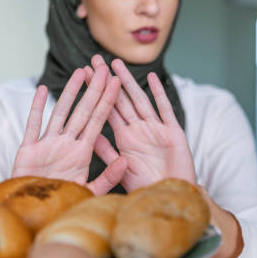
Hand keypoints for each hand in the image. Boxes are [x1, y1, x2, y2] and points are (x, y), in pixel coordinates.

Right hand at [12, 64, 126, 194]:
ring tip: (80, 72)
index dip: (108, 101)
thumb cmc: (62, 204)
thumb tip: (126, 160)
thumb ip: (109, 177)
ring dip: (70, 92)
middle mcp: (67, 144)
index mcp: (83, 152)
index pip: (99, 121)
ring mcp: (48, 144)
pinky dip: (37, 108)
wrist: (34, 215)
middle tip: (103, 67)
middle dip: (93, 89)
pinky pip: (34, 125)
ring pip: (61, 112)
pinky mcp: (28, 150)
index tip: (117, 82)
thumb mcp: (90, 191)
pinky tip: (43, 90)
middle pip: (83, 111)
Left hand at [87, 56, 195, 191]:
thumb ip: (107, 154)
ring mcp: (156, 129)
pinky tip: (153, 79)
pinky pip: (165, 111)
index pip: (106, 111)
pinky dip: (159, 95)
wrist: (172, 198)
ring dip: (128, 82)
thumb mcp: (122, 172)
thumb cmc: (148, 189)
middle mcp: (138, 130)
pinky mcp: (173, 132)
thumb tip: (89, 136)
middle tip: (95, 59)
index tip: (83, 75)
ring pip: (140, 100)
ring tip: (116, 64)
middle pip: (120, 100)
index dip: (95, 93)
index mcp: (124, 139)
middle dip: (107, 80)